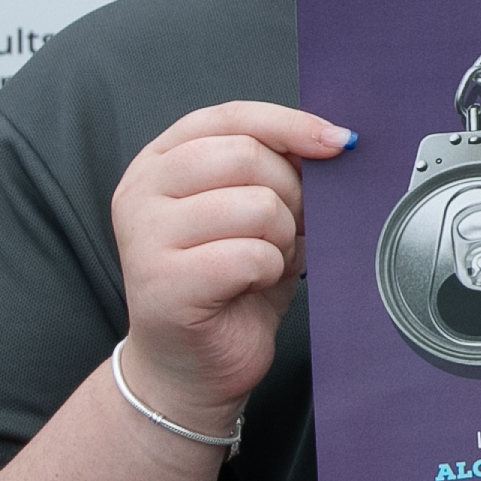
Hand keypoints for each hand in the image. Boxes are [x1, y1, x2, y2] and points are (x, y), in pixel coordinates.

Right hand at [108, 102, 350, 423]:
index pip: (231, 116)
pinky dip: (269, 270)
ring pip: (255, 204)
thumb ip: (276, 169)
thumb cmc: (228, 284)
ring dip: (281, 237)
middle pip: (246, 155)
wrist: (192, 364)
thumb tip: (333, 141)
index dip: (291, 124)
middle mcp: (142, 191)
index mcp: (160, 161)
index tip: (337, 142)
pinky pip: (251, 255)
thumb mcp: (254, 211)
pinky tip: (251, 284)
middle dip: (290, 194)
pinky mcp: (162, 282)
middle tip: (286, 229)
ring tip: (262, 260)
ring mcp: (145, 236)